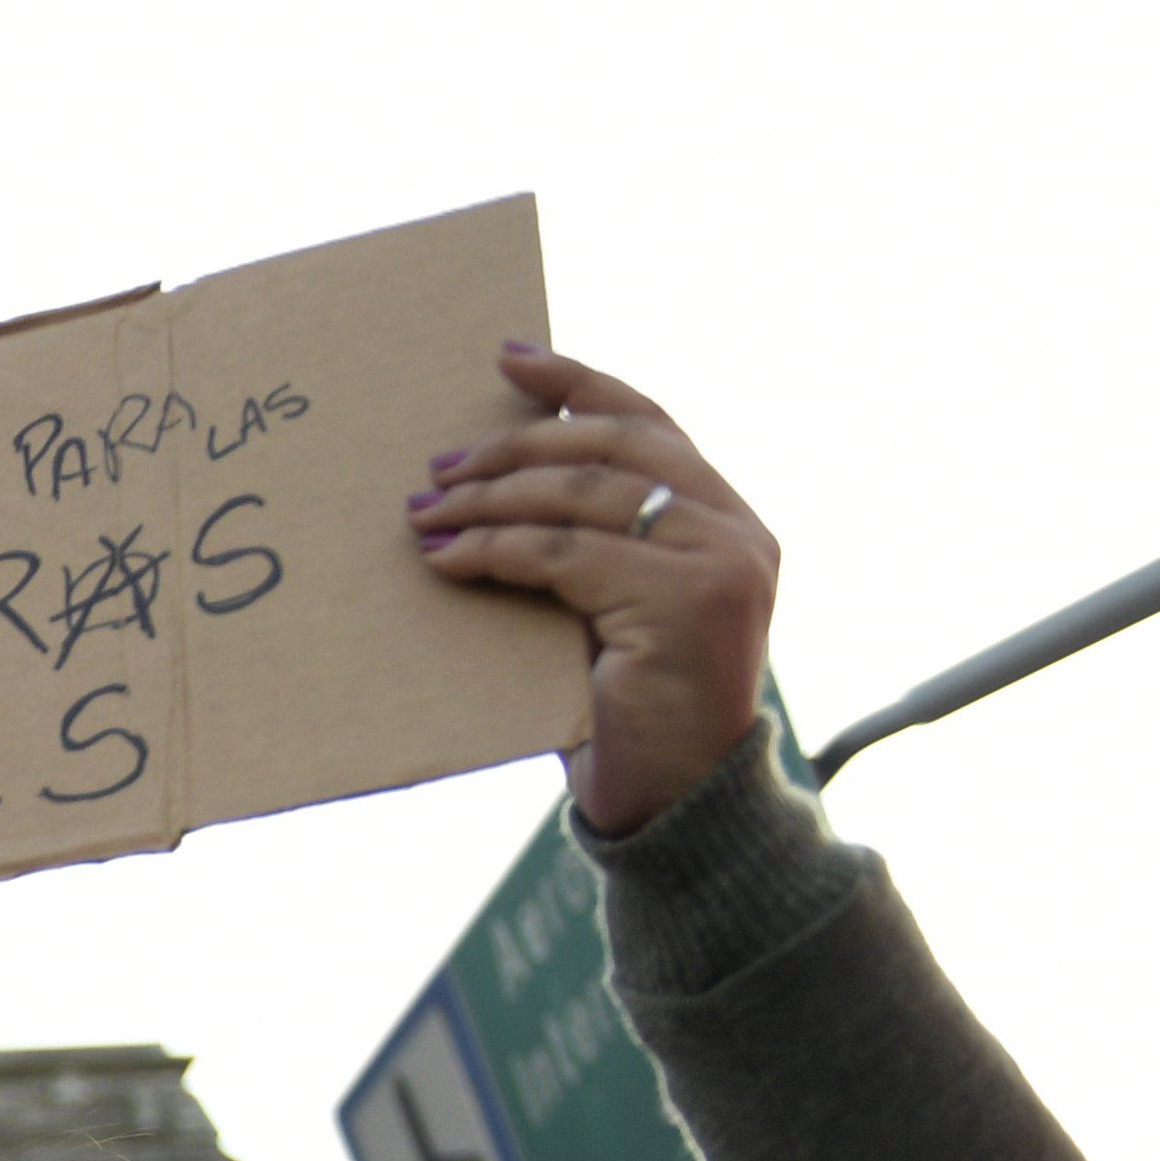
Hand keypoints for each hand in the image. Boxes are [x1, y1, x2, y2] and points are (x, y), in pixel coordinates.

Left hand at [414, 342, 779, 837]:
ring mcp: (718, 563)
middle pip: (611, 448)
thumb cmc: (629, 714)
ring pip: (581, 497)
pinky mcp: (684, 603)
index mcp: (727, 519)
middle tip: (438, 467)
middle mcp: (735, 530)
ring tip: (424, 514)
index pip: (649, 424)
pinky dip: (495, 551)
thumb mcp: (614, 612)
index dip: (577, 384)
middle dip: (515, 447)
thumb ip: (591, 549)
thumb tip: (490, 490)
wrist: (677, 803)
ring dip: (490, 499)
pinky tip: (446, 561)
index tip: (508, 357)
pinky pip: (563, 556)